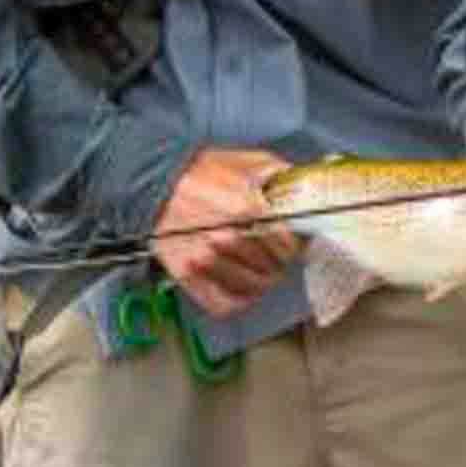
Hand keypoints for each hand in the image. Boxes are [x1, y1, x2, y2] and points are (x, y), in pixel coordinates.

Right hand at [152, 144, 296, 314]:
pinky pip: (224, 304)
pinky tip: (242, 287)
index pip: (288, 245)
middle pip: (273, 267)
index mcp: (247, 209)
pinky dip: (239, 301)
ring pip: (254, 288)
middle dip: (279, 262)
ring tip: (261, 271)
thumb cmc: (204, 171)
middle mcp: (228, 238)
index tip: (292, 243)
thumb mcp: (249, 161)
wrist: (157, 181)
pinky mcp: (188, 276)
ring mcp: (206, 260)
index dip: (294, 245)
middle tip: (275, 255)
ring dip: (262, 281)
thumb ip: (281, 175)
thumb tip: (308, 189)